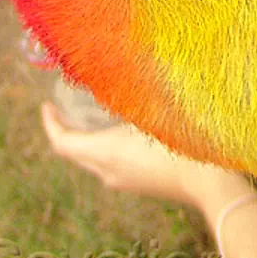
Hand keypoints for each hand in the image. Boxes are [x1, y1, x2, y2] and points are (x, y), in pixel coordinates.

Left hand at [40, 102, 249, 206]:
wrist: (210, 186)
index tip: (46, 105)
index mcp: (105, 154)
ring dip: (86, 139)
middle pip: (74, 152)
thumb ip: (134, 96)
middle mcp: (107, 173)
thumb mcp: (154, 115)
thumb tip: (121, 71)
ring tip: (92, 115)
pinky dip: (104, 147)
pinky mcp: (138, 186)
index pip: (63, 143)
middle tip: (66, 106)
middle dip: (67, 129)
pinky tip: (121, 132)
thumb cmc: (181, 146)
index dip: (51, 123)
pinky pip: (109, 165)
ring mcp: (123, 182)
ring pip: (92, 160)